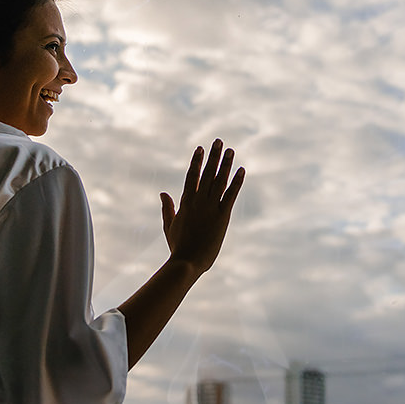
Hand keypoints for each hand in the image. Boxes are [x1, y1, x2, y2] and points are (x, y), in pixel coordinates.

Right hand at [160, 139, 244, 273]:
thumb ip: (167, 208)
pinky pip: (231, 195)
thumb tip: (163, 193)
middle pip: (207, 174)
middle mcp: (198, 201)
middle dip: (213, 156)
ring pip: (219, 181)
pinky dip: (236, 181)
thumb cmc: (178, 247)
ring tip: (230, 150)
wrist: (187, 262)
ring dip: (225, 164)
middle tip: (218, 141)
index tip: (200, 148)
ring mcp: (210, 208)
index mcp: (185, 202)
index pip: (192, 176)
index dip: (197, 161)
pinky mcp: (222, 216)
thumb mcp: (169, 225)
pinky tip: (241, 170)